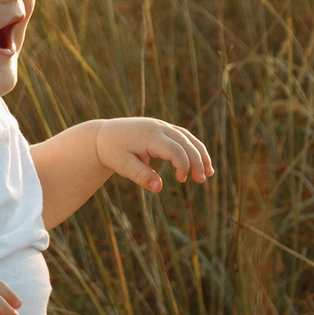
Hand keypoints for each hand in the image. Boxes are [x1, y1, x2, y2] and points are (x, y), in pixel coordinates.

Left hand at [92, 118, 214, 193]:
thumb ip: (141, 176)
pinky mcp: (163, 129)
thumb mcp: (123, 166)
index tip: (182, 180)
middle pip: (186, 143)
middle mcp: (159, 128)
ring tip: (209, 173)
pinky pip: (183, 137)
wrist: (104, 135)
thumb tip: (158, 188)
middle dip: (197, 161)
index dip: (183, 165)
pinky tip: (200, 162)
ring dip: (200, 154)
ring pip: (188, 138)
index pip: (175, 149)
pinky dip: (193, 149)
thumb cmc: (112, 151)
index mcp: (150, 136)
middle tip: (202, 180)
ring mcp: (162, 126)